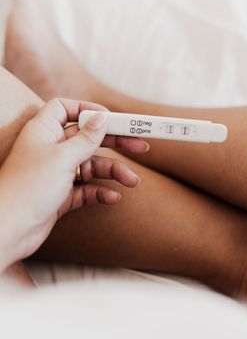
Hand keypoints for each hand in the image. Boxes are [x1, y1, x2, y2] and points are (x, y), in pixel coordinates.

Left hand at [0, 98, 147, 269]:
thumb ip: (86, 138)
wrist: (9, 230)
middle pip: (88, 138)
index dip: (88, 109)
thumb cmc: (29, 187)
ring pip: (91, 166)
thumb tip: (102, 117)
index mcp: (44, 131)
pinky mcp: (62, 195)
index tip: (110, 118)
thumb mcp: (62, 157)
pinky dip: (100, 192)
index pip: (66, 108)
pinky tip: (112, 197)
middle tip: (141, 146)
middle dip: (115, 142)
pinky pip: (87, 188)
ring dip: (113, 172)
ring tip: (132, 181)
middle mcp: (51, 149)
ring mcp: (57, 173)